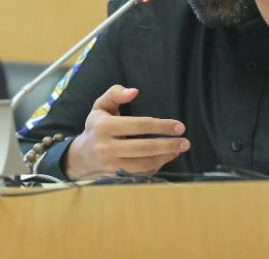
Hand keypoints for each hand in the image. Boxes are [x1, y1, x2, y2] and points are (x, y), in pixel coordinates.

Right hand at [63, 85, 188, 180]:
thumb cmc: (97, 126)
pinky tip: (166, 157)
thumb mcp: (101, 105)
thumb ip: (115, 93)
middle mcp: (106, 148)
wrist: (82, 156)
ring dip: (165, 157)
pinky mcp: (117, 177)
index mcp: (103, 127)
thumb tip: (134, 91)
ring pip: (144, 164)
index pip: (138, 126)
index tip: (179, 126)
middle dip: (168, 144)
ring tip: (179, 149)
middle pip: (144, 147)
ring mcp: (111, 165)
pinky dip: (156, 166)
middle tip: (185, 141)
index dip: (161, 126)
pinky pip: (141, 174)